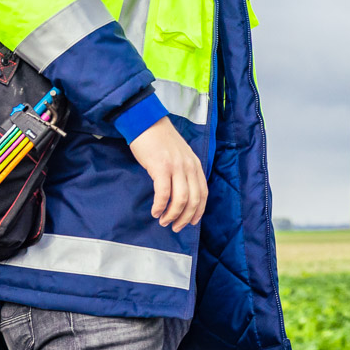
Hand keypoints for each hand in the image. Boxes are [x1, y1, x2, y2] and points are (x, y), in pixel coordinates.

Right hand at [129, 116, 207, 230]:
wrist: (146, 122)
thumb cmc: (160, 140)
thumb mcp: (180, 155)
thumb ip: (184, 171)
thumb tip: (181, 194)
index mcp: (195, 165)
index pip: (203, 193)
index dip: (198, 211)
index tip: (190, 222)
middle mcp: (189, 166)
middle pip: (194, 200)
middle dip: (185, 218)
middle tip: (175, 227)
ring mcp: (176, 167)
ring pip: (181, 200)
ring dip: (172, 215)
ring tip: (164, 221)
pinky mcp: (161, 167)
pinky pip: (163, 193)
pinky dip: (160, 206)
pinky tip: (155, 211)